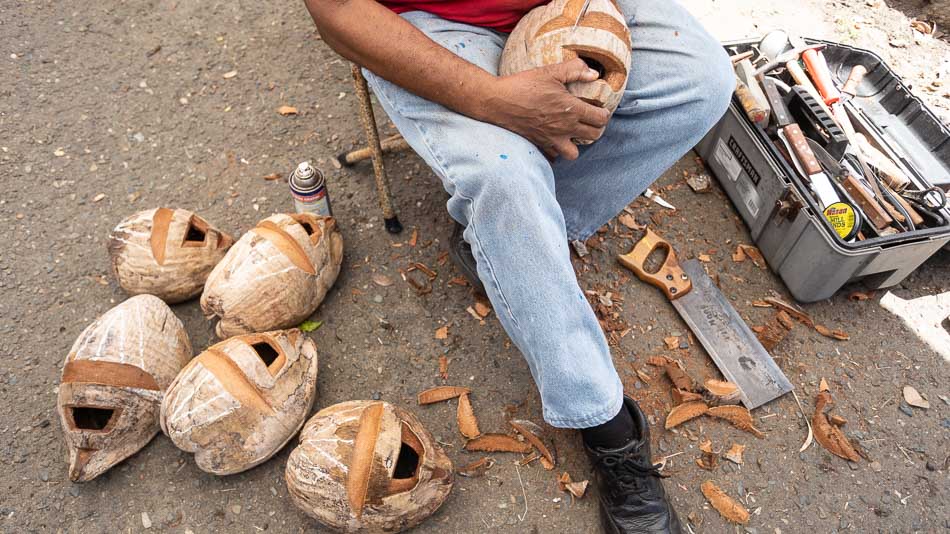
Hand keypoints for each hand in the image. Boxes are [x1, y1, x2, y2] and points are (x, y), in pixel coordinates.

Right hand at [479, 58, 610, 159]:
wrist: (498, 102)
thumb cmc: (523, 85)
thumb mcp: (550, 72)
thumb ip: (574, 70)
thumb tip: (594, 74)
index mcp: (571, 110)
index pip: (600, 118)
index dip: (604, 114)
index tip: (600, 108)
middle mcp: (564, 128)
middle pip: (593, 136)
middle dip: (597, 128)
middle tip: (592, 120)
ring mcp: (551, 140)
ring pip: (575, 153)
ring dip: (578, 144)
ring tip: (575, 133)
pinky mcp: (539, 145)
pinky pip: (554, 156)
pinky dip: (557, 151)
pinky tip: (555, 139)